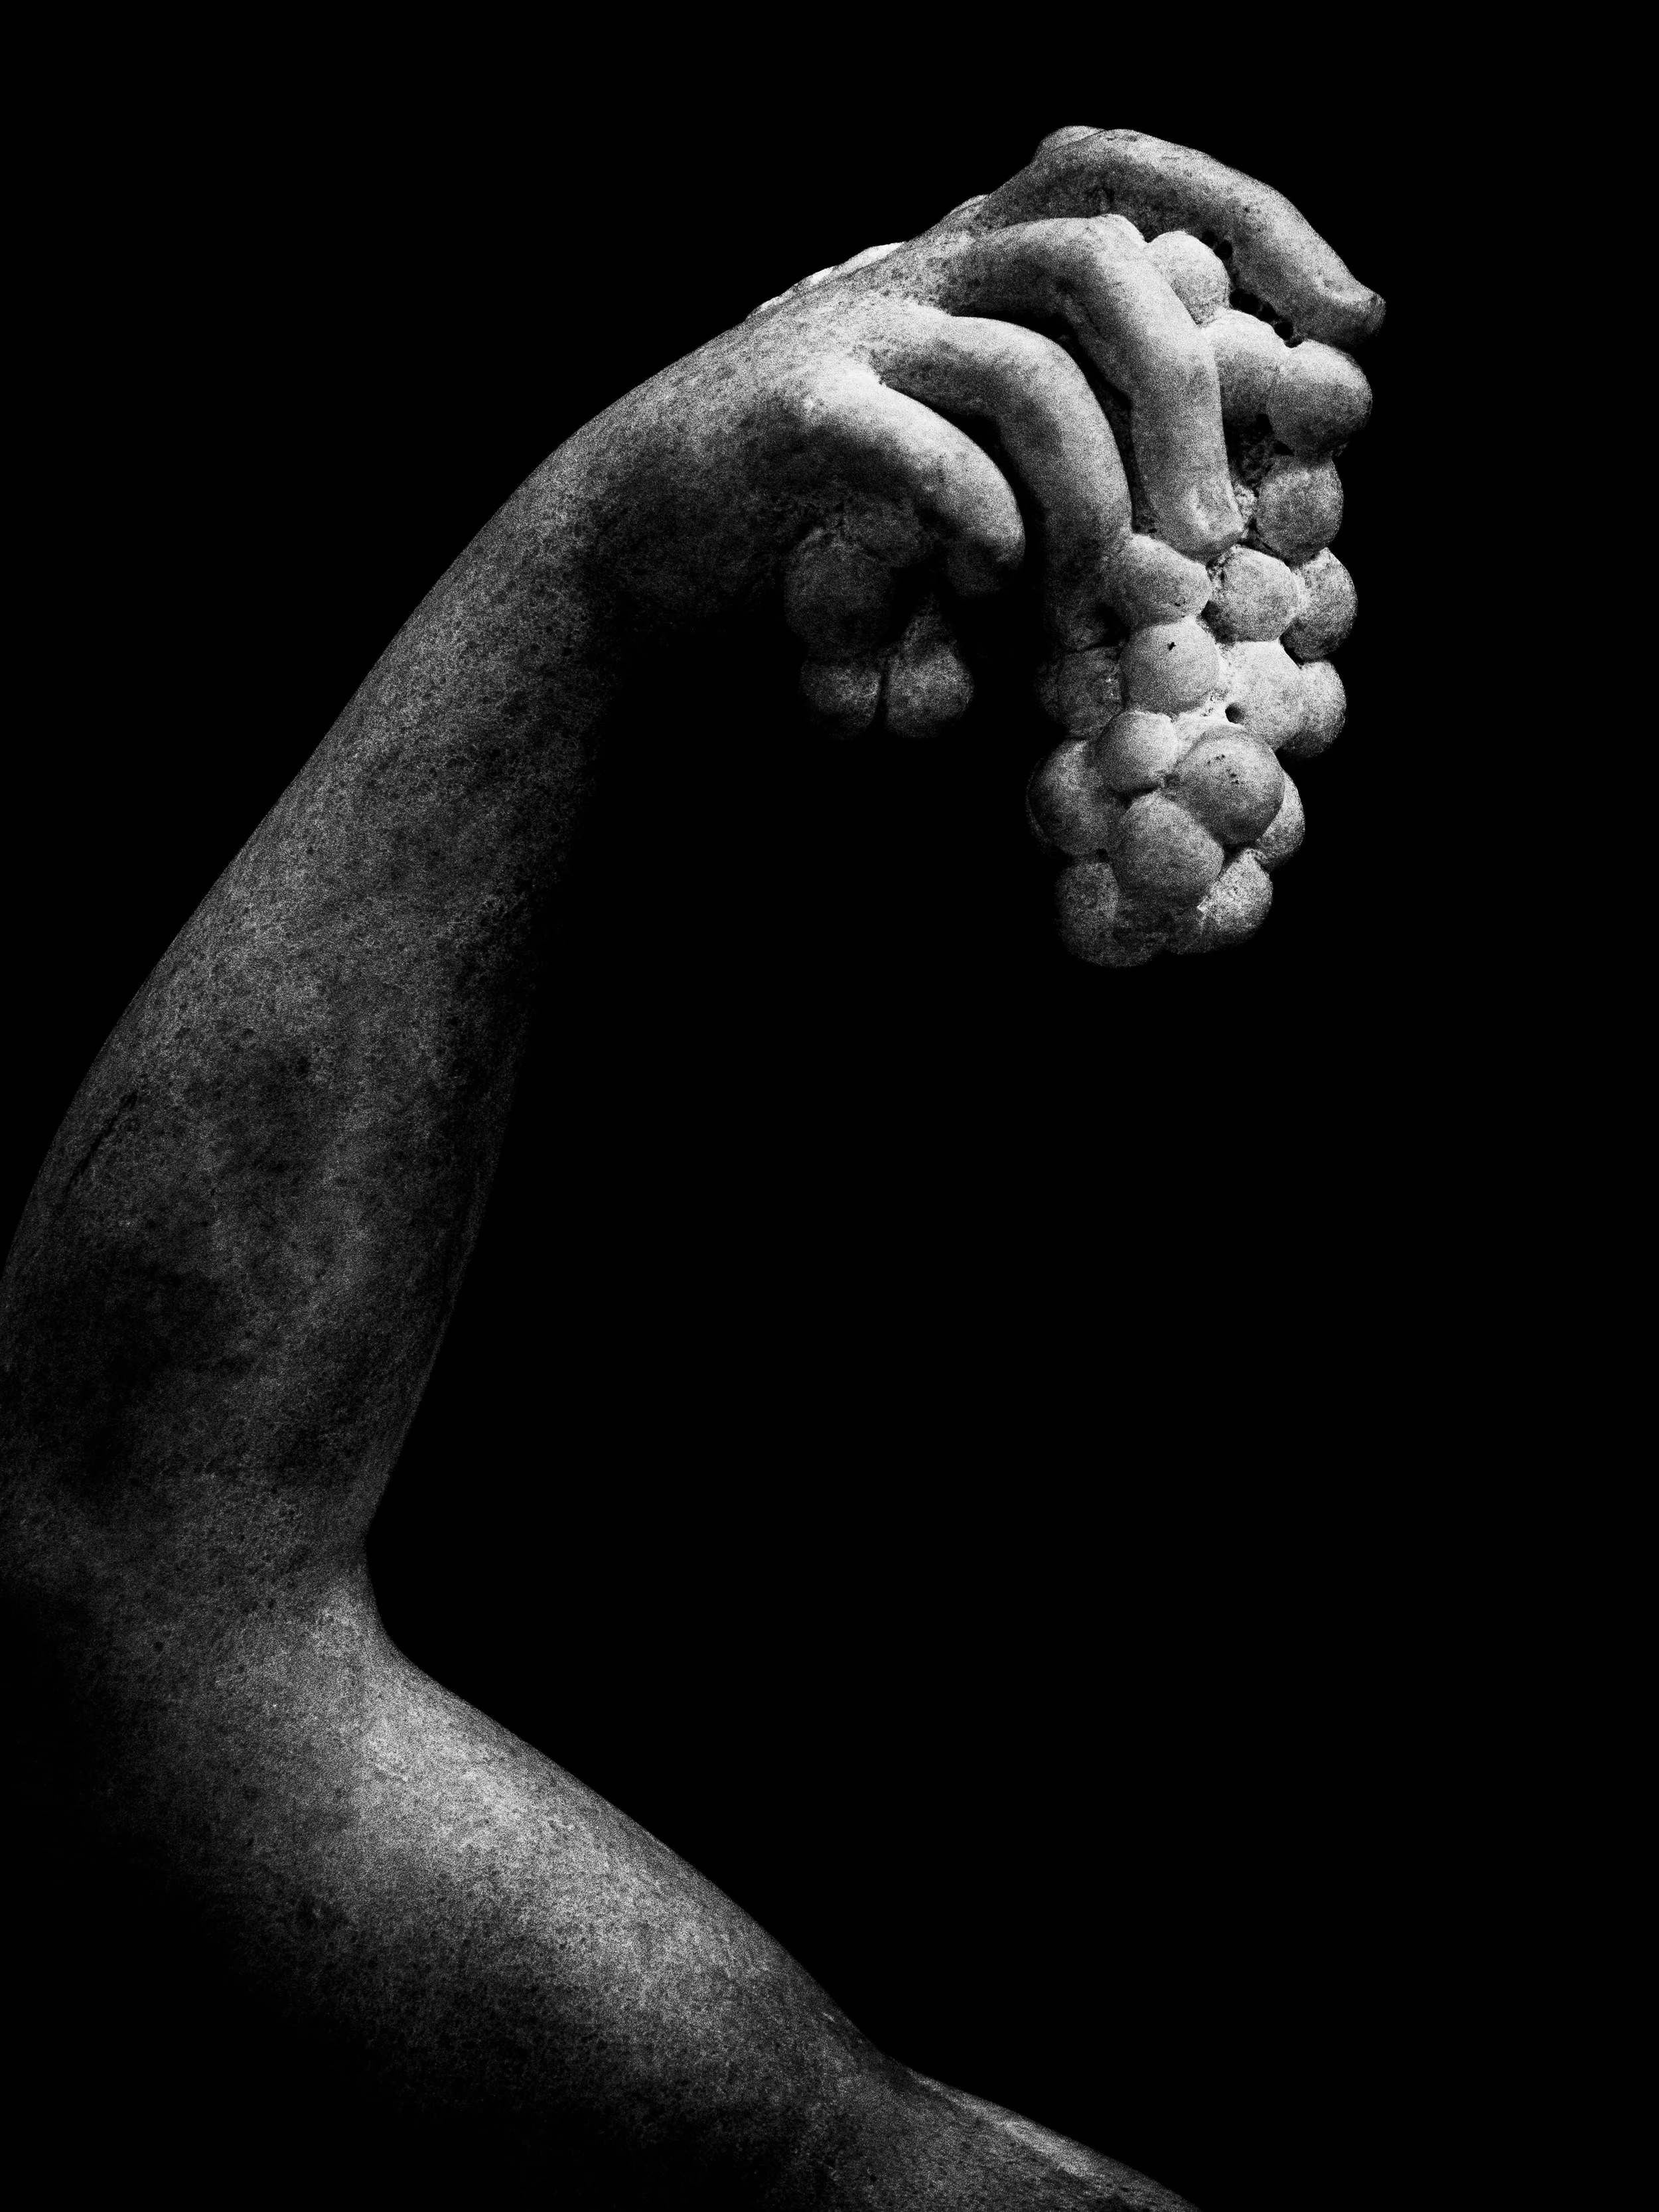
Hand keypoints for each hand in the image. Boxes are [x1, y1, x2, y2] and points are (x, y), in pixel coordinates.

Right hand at [719, 128, 1380, 961]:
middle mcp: (917, 270)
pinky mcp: (789, 418)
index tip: (1350, 330)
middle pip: (1100, 255)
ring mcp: (850, 333)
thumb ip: (1072, 455)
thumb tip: (1230, 500)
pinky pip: (920, 451)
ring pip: (1025, 365)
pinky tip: (989, 581)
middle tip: (1219, 532)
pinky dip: (982, 523)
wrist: (634, 547)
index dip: (1257, 227)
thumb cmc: (819, 528)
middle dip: (1191, 392)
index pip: (1126, 177)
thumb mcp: (965, 472)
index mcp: (971, 265)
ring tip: (1116, 596)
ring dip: (1098, 495)